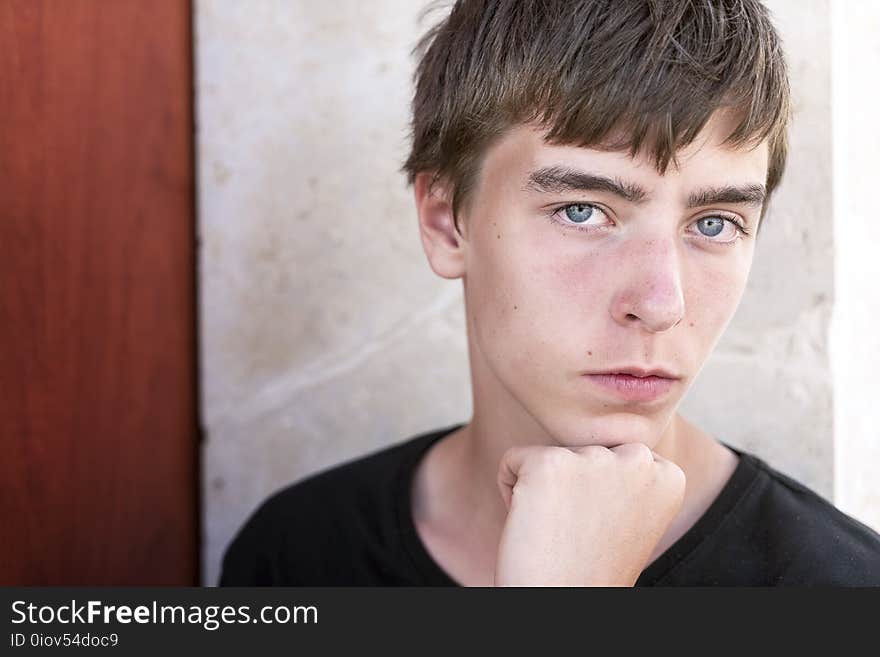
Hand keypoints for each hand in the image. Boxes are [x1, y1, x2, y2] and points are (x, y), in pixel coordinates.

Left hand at [493, 442, 685, 585]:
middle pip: (582, 448)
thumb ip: (623, 474)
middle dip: (571, 486)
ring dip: (543, 490)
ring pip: (549, 455)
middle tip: (579, 533)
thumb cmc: (590, 568)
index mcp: (666, 475)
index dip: (597, 494)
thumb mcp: (629, 516)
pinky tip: (533, 526)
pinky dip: (510, 491)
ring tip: (559, 533)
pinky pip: (512, 460)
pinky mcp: (549, 463)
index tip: (603, 530)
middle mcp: (639, 459)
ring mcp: (594, 458)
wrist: (563, 603)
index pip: (614, 454)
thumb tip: (607, 432)